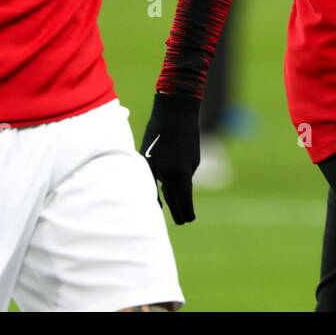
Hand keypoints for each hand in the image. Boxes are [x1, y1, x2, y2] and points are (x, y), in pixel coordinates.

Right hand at [139, 92, 200, 223]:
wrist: (172, 113)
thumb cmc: (188, 136)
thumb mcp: (193, 160)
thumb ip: (185, 178)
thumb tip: (177, 192)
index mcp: (181, 174)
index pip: (183, 202)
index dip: (187, 213)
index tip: (190, 219)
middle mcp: (165, 173)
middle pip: (170, 201)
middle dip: (177, 212)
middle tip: (182, 221)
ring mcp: (151, 167)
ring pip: (156, 192)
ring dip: (164, 202)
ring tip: (169, 211)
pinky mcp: (142, 161)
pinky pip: (147, 181)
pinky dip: (152, 189)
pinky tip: (155, 199)